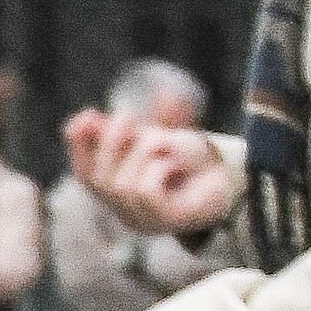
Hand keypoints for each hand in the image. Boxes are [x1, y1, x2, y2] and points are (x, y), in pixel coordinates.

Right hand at [68, 108, 238, 240]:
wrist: (232, 182)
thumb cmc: (194, 161)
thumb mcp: (170, 134)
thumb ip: (160, 118)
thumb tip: (161, 89)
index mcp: (115, 190)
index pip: (83, 172)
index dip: (79, 145)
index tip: (88, 116)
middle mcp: (123, 209)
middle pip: (97, 179)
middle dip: (109, 142)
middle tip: (130, 118)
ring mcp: (144, 219)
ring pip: (121, 185)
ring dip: (141, 153)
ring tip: (163, 143)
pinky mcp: (166, 221)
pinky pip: (145, 192)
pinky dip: (157, 169)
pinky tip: (174, 165)